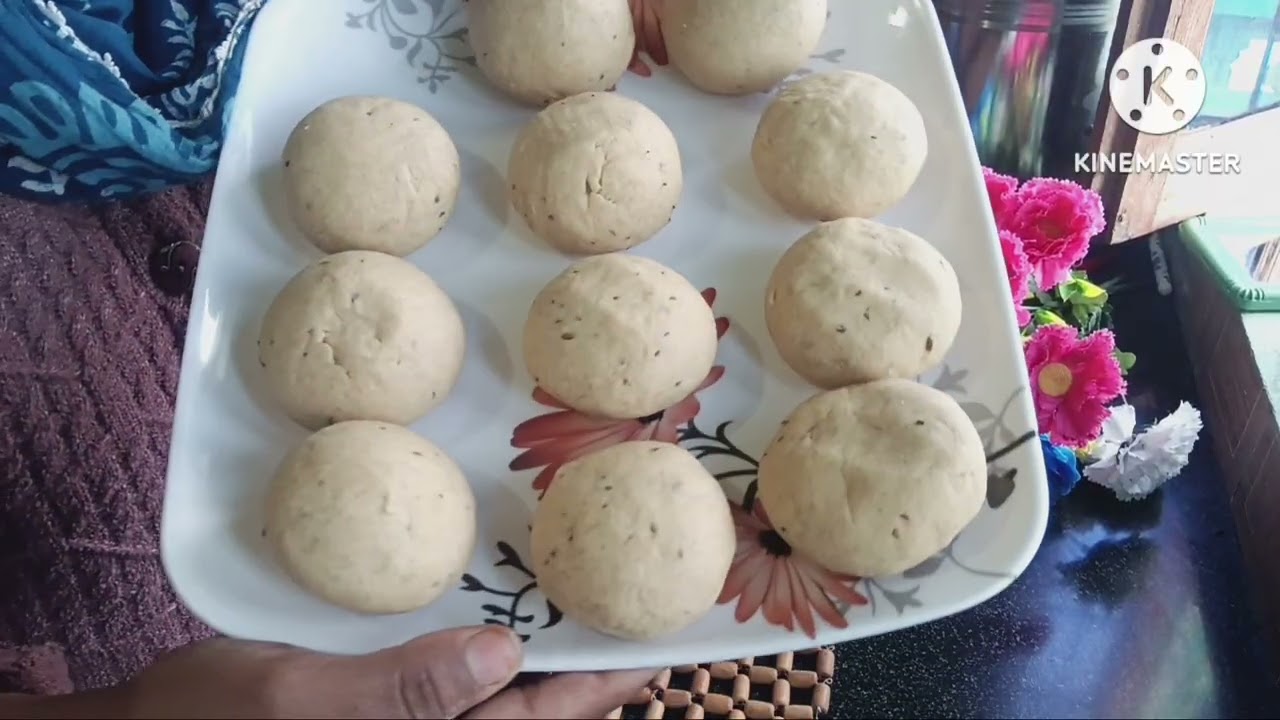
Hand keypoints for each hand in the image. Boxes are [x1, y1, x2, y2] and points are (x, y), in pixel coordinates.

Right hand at [1, 626, 654, 718]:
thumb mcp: (302, 704)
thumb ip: (407, 690)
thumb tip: (505, 655)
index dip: (605, 683)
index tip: (663, 645)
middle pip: (530, 709)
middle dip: (582, 662)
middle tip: (633, 600)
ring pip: (493, 692)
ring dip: (536, 647)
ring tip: (581, 590)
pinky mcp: (376, 711)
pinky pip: (444, 679)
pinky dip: (476, 641)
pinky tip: (490, 600)